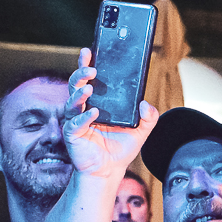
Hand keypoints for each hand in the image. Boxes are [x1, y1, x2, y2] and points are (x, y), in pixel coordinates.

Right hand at [64, 51, 157, 181]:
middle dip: (81, 74)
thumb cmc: (120, 148)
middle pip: (76, 85)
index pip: (90, 79)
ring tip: (89, 88)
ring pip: (72, 102)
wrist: (109, 170)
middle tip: (91, 68)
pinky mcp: (73, 134)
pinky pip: (76, 123)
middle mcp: (83, 108)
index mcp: (97, 102)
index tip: (90, 51)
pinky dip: (84, 117)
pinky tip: (93, 113)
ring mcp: (76, 120)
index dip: (87, 64)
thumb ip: (149, 117)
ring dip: (80, 93)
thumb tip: (146, 104)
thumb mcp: (141, 131)